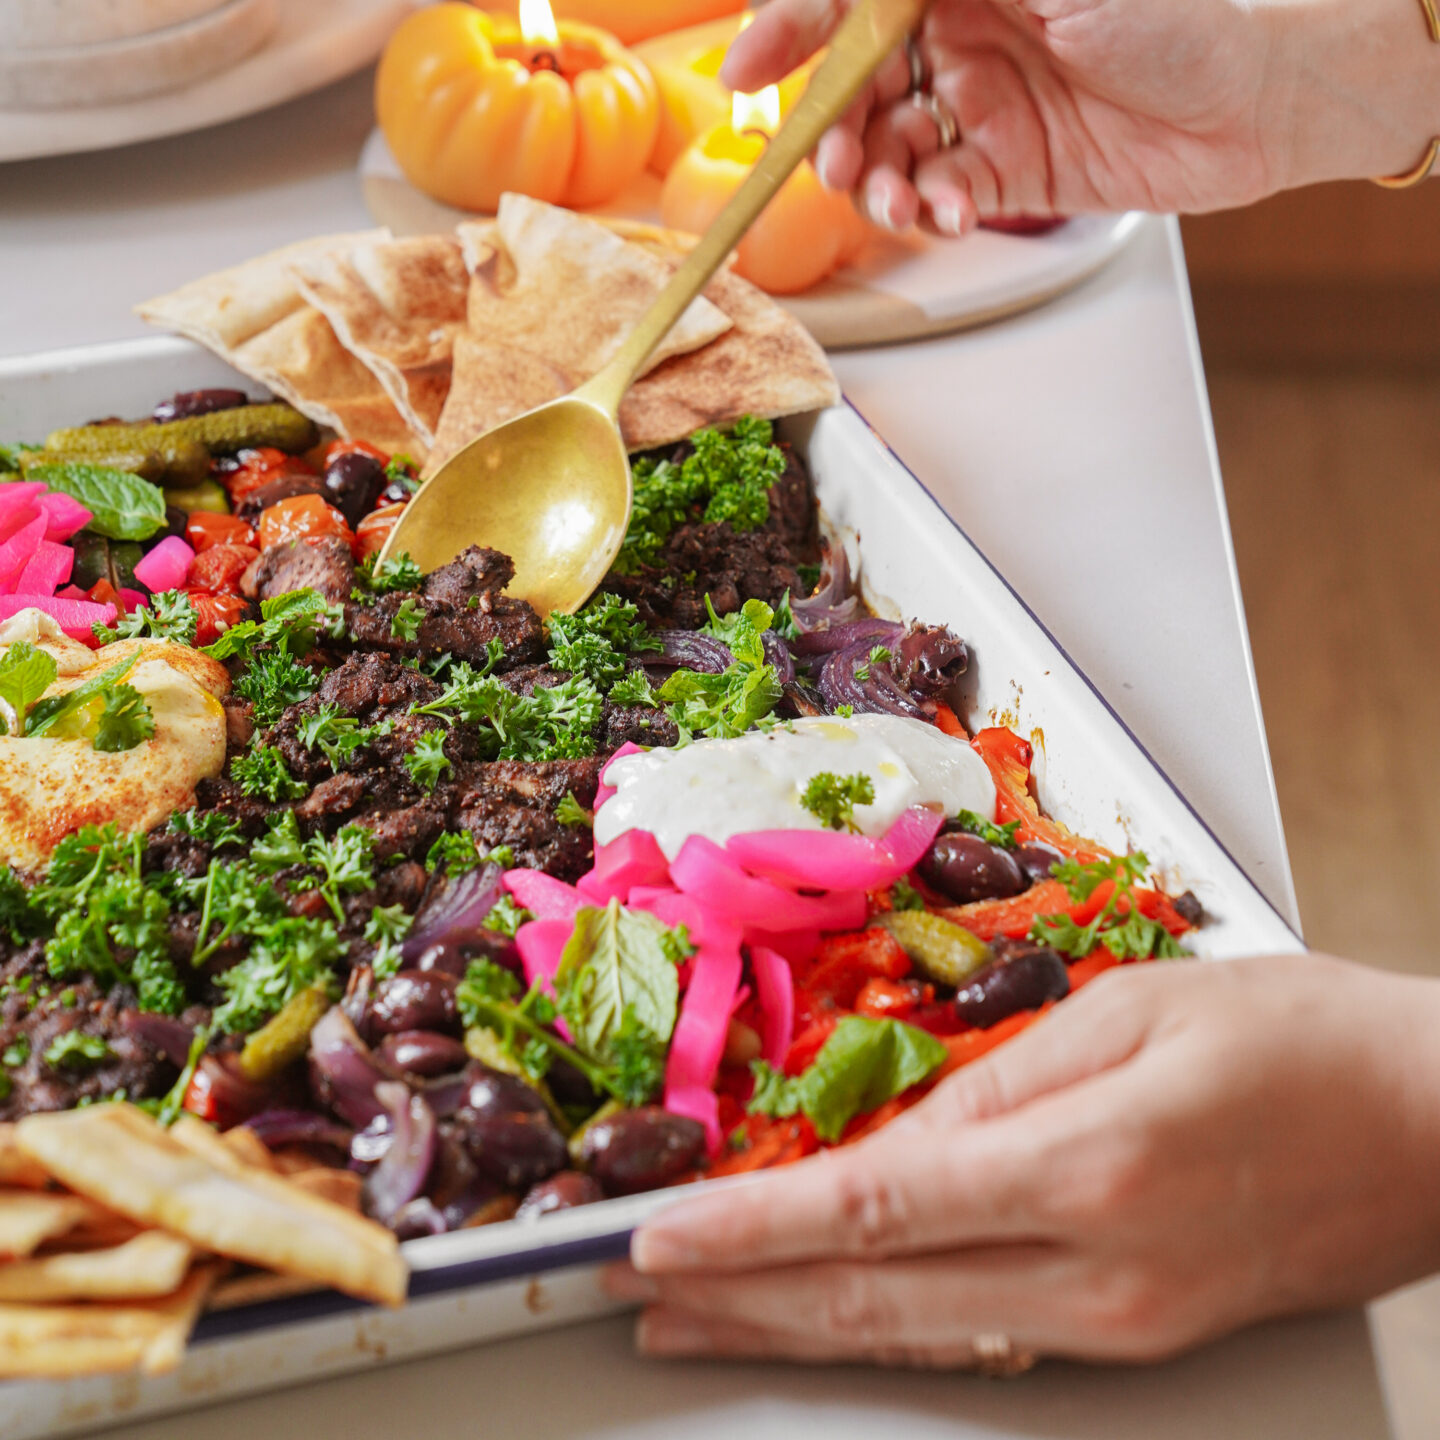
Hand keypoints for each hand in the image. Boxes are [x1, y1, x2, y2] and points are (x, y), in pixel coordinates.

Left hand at [608, 955, 1439, 1365]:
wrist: (1438, 1125)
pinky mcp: (1141, 1336)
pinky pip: (982, 1339)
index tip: (660, 1242)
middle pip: (873, 1296)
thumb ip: (997, 1080)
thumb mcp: (1133, 1011)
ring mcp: (1119, 1323)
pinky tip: (831, 1323)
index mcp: (1086, 1167)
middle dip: (742, 1300)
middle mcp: (1095, 1273)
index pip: (868, 1213)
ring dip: (795, 1328)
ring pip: (917, 1335)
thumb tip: (890, 1139)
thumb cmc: (1298, 1037)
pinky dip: (887, 1330)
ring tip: (707, 1325)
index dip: (747, 1232)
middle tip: (645, 1298)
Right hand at [721, 0, 1439, 233]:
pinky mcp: (1004, 172)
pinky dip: (929, 211)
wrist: (1257, 101)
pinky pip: (939, 194)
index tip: (749, 62)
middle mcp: (963, 38)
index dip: (795, 25)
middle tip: (837, 158)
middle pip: (859, 82)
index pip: (856, 2)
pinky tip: (943, 215)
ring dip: (876, 179)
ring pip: (890, 147)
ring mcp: (980, 108)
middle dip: (834, 124)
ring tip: (891, 200)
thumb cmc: (1181, 15)